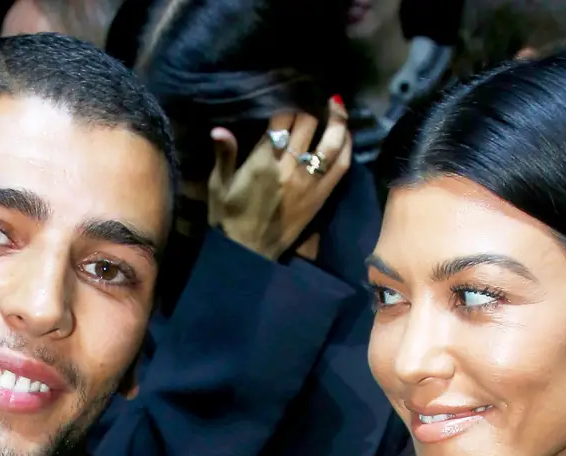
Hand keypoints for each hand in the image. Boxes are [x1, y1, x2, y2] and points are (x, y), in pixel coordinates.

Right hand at [207, 96, 351, 260]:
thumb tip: (219, 129)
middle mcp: (289, 168)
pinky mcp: (321, 196)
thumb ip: (224, 155)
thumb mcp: (219, 185)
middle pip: (308, 126)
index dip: (287, 104)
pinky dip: (346, 147)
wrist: (248, 252)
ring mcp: (309, 182)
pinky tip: (345, 135)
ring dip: (337, 121)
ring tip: (337, 105)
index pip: (281, 122)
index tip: (289, 94)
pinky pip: (341, 166)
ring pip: (331, 143)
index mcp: (262, 162)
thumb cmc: (228, 217)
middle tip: (313, 96)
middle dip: (311, 108)